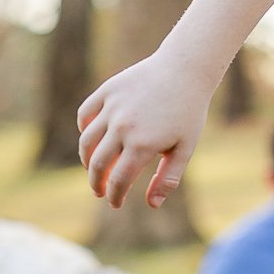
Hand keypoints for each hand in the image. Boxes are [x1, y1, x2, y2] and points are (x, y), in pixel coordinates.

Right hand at [76, 50, 214, 209]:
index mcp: (143, 145)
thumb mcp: (185, 147)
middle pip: (98, 165)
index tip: (115, 203)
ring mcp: (113, 107)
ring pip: (87, 141)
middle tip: (99, 191)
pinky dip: (84, 128)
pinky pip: (85, 113)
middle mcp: (123, 127)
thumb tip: (151, 205)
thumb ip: (168, 178)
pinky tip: (92, 138)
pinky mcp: (108, 90)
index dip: (114, 196)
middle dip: (96, 183)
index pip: (118, 181)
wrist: (186, 68)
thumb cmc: (189, 111)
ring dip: (87, 159)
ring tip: (94, 168)